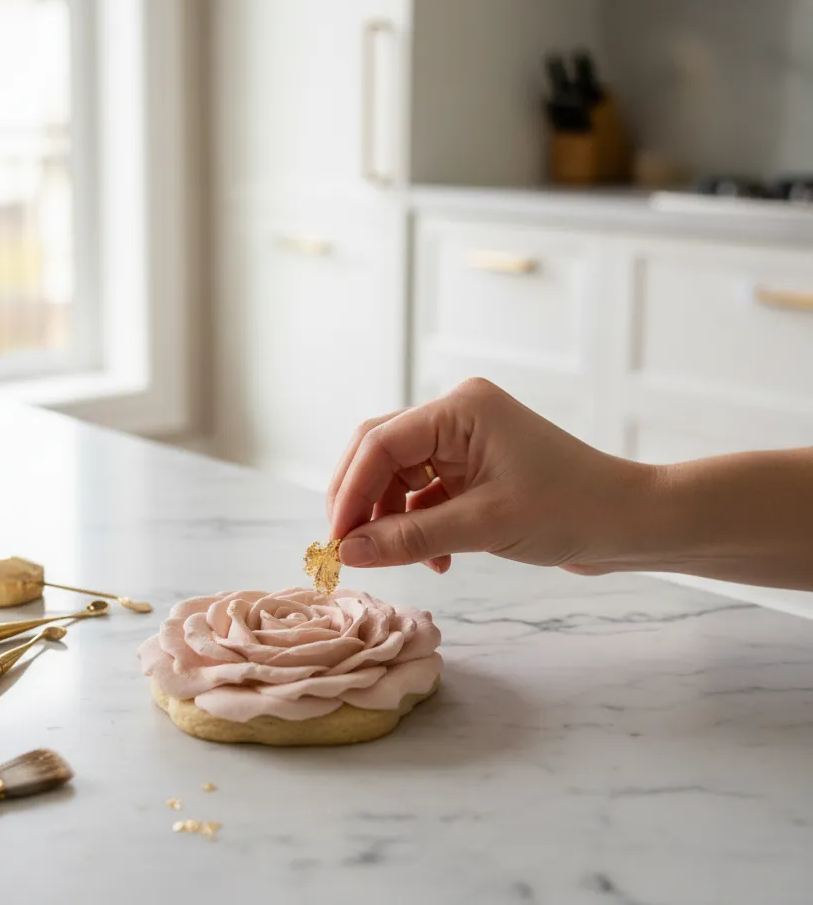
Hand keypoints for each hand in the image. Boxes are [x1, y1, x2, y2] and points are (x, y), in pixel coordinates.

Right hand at [326, 379, 650, 574]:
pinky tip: (435, 560)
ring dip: (391, 519)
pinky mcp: (473, 470)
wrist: (631, 524)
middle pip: (381, 453)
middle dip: (361, 502)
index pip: (381, 442)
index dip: (351, 490)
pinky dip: (418, 526)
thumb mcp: (484, 526)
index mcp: (459, 409)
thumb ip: (410, 537)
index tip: (336, 539)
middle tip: (347, 549)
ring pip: (398, 477)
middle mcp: (456, 417)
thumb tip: (348, 552)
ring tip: (396, 559)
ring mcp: (464, 443)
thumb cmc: (571, 510)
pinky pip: (424, 494)